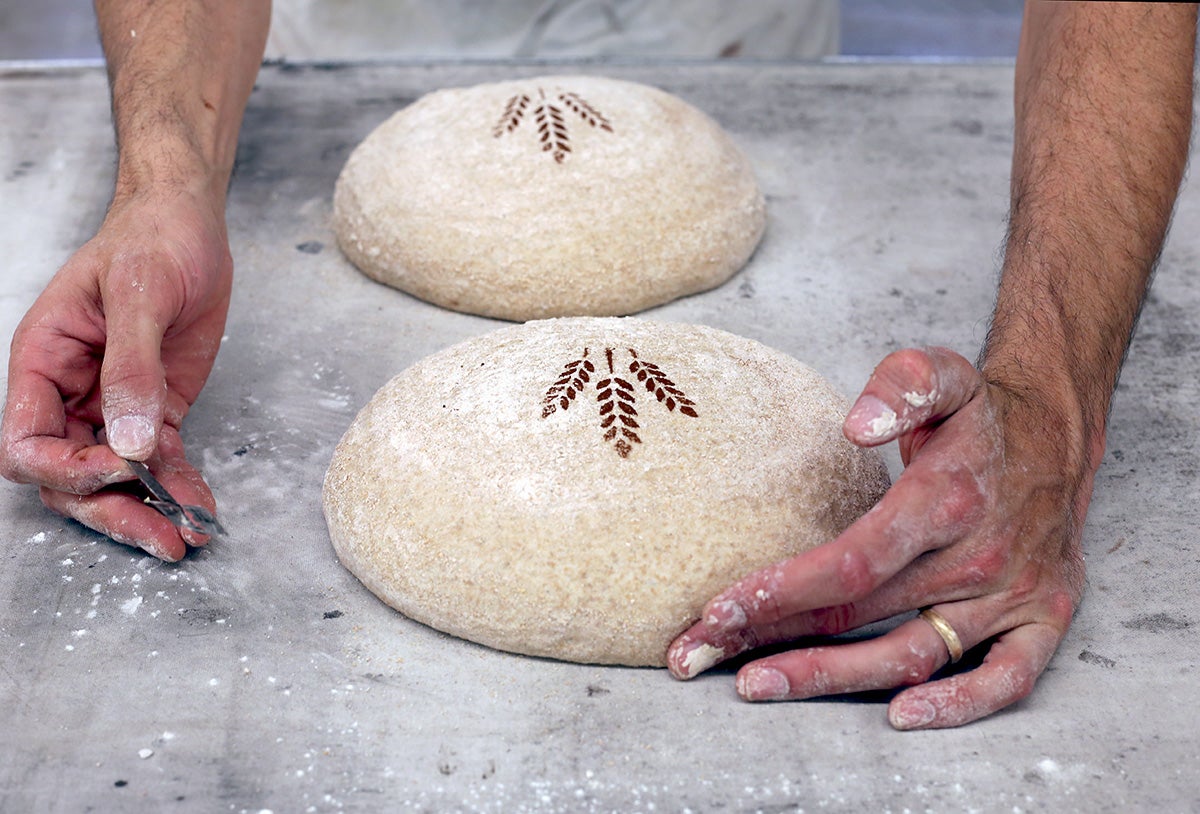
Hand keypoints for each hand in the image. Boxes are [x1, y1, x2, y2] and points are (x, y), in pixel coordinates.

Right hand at [1, 186, 231, 560]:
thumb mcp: (140, 294)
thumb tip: (128, 441)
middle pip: (69, 476)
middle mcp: (70, 392)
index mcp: (43, 361)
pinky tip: (202, 507)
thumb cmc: (152, 240)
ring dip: (148, 509)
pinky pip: (159, 461)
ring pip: (114, 478)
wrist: (190, 224)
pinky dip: (178, 486)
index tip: (119, 467)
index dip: (66, 468)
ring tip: (189, 536)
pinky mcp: (157, 409)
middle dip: (111, 509)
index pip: (27, 441)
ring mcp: (114, 405)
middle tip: (162, 536)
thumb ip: (132, 368)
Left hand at [666, 347, 1089, 728]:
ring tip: (755, 685)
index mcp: (946, 499)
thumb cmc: (979, 417)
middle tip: (701, 654)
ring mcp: (1012, 596)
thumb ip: (900, 386)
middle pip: (862, 614)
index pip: (852, 561)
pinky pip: (1005, 681)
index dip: (783, 590)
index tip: (719, 607)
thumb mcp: (943, 375)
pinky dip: (960, 707)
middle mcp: (979, 556)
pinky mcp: (1041, 622)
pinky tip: (899, 718)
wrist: (1058, 437)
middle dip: (772, 638)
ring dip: (830, 678)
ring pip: (911, 654)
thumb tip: (858, 424)